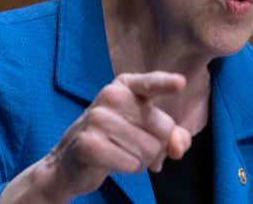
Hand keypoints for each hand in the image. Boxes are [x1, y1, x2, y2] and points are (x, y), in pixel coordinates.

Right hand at [0, 71, 191, 202]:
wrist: (71, 162)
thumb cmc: (116, 140)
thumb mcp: (146, 131)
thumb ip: (172, 135)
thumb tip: (178, 147)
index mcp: (127, 85)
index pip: (151, 83)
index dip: (166, 84)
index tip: (181, 83)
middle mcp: (112, 95)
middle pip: (163, 129)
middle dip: (157, 147)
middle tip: (135, 146)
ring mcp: (97, 118)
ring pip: (149, 149)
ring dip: (142, 161)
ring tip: (121, 154)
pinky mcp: (89, 143)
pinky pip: (131, 164)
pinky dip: (128, 169)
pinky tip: (111, 163)